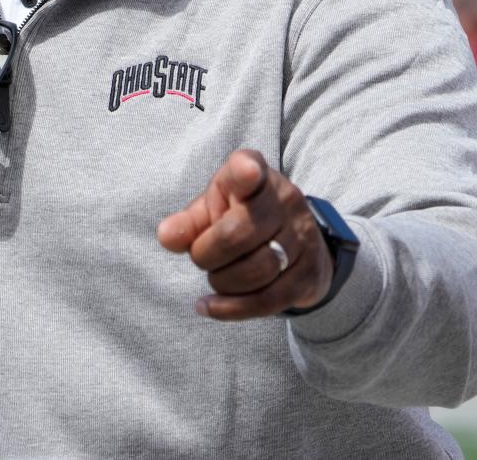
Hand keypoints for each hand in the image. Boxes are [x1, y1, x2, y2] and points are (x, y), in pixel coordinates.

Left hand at [156, 150, 331, 319]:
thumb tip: (166, 236)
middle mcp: (284, 199)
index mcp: (255, 174)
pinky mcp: (309, 273)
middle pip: (240, 233)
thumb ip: (187, 222)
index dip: (246, 171)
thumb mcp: (211, 211)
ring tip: (215, 277)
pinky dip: (233, 309)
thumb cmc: (240, 218)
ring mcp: (302, 236)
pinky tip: (210, 306)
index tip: (247, 172)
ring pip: (258, 270)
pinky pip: (269, 299)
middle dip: (207, 255)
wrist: (294, 241)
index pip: (248, 168)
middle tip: (201, 258)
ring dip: (223, 282)